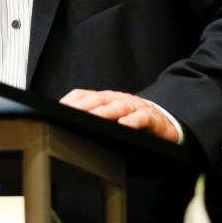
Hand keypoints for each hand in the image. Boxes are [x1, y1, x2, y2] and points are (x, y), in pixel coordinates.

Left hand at [59, 89, 178, 142]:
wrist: (165, 122)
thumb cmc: (132, 122)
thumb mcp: (109, 119)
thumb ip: (91, 120)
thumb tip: (65, 127)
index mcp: (105, 98)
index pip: (84, 95)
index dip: (70, 101)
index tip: (56, 110)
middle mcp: (118, 99)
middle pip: (99, 99)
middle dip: (83, 106)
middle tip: (69, 114)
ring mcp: (135, 106)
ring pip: (119, 106)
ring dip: (105, 112)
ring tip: (93, 119)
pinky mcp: (152, 118)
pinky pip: (143, 117)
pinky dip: (133, 120)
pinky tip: (124, 124)